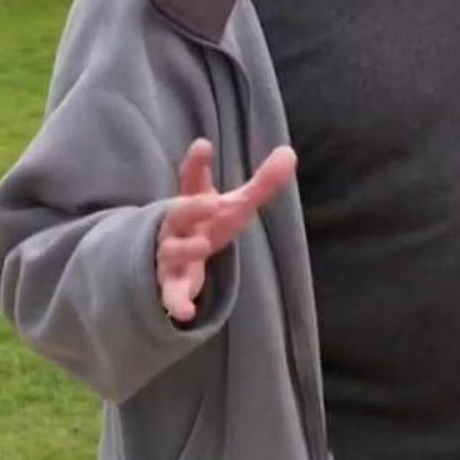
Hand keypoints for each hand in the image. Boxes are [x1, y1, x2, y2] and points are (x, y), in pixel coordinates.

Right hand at [158, 139, 296, 322]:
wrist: (173, 260)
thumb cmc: (207, 225)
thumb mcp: (234, 206)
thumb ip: (262, 183)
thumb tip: (290, 151)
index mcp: (194, 202)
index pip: (192, 179)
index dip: (196, 163)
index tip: (203, 146)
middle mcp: (178, 226)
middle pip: (178, 213)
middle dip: (190, 207)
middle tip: (210, 201)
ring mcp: (171, 254)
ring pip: (171, 251)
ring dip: (185, 249)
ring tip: (204, 245)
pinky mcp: (171, 283)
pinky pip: (170, 293)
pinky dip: (176, 303)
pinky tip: (186, 314)